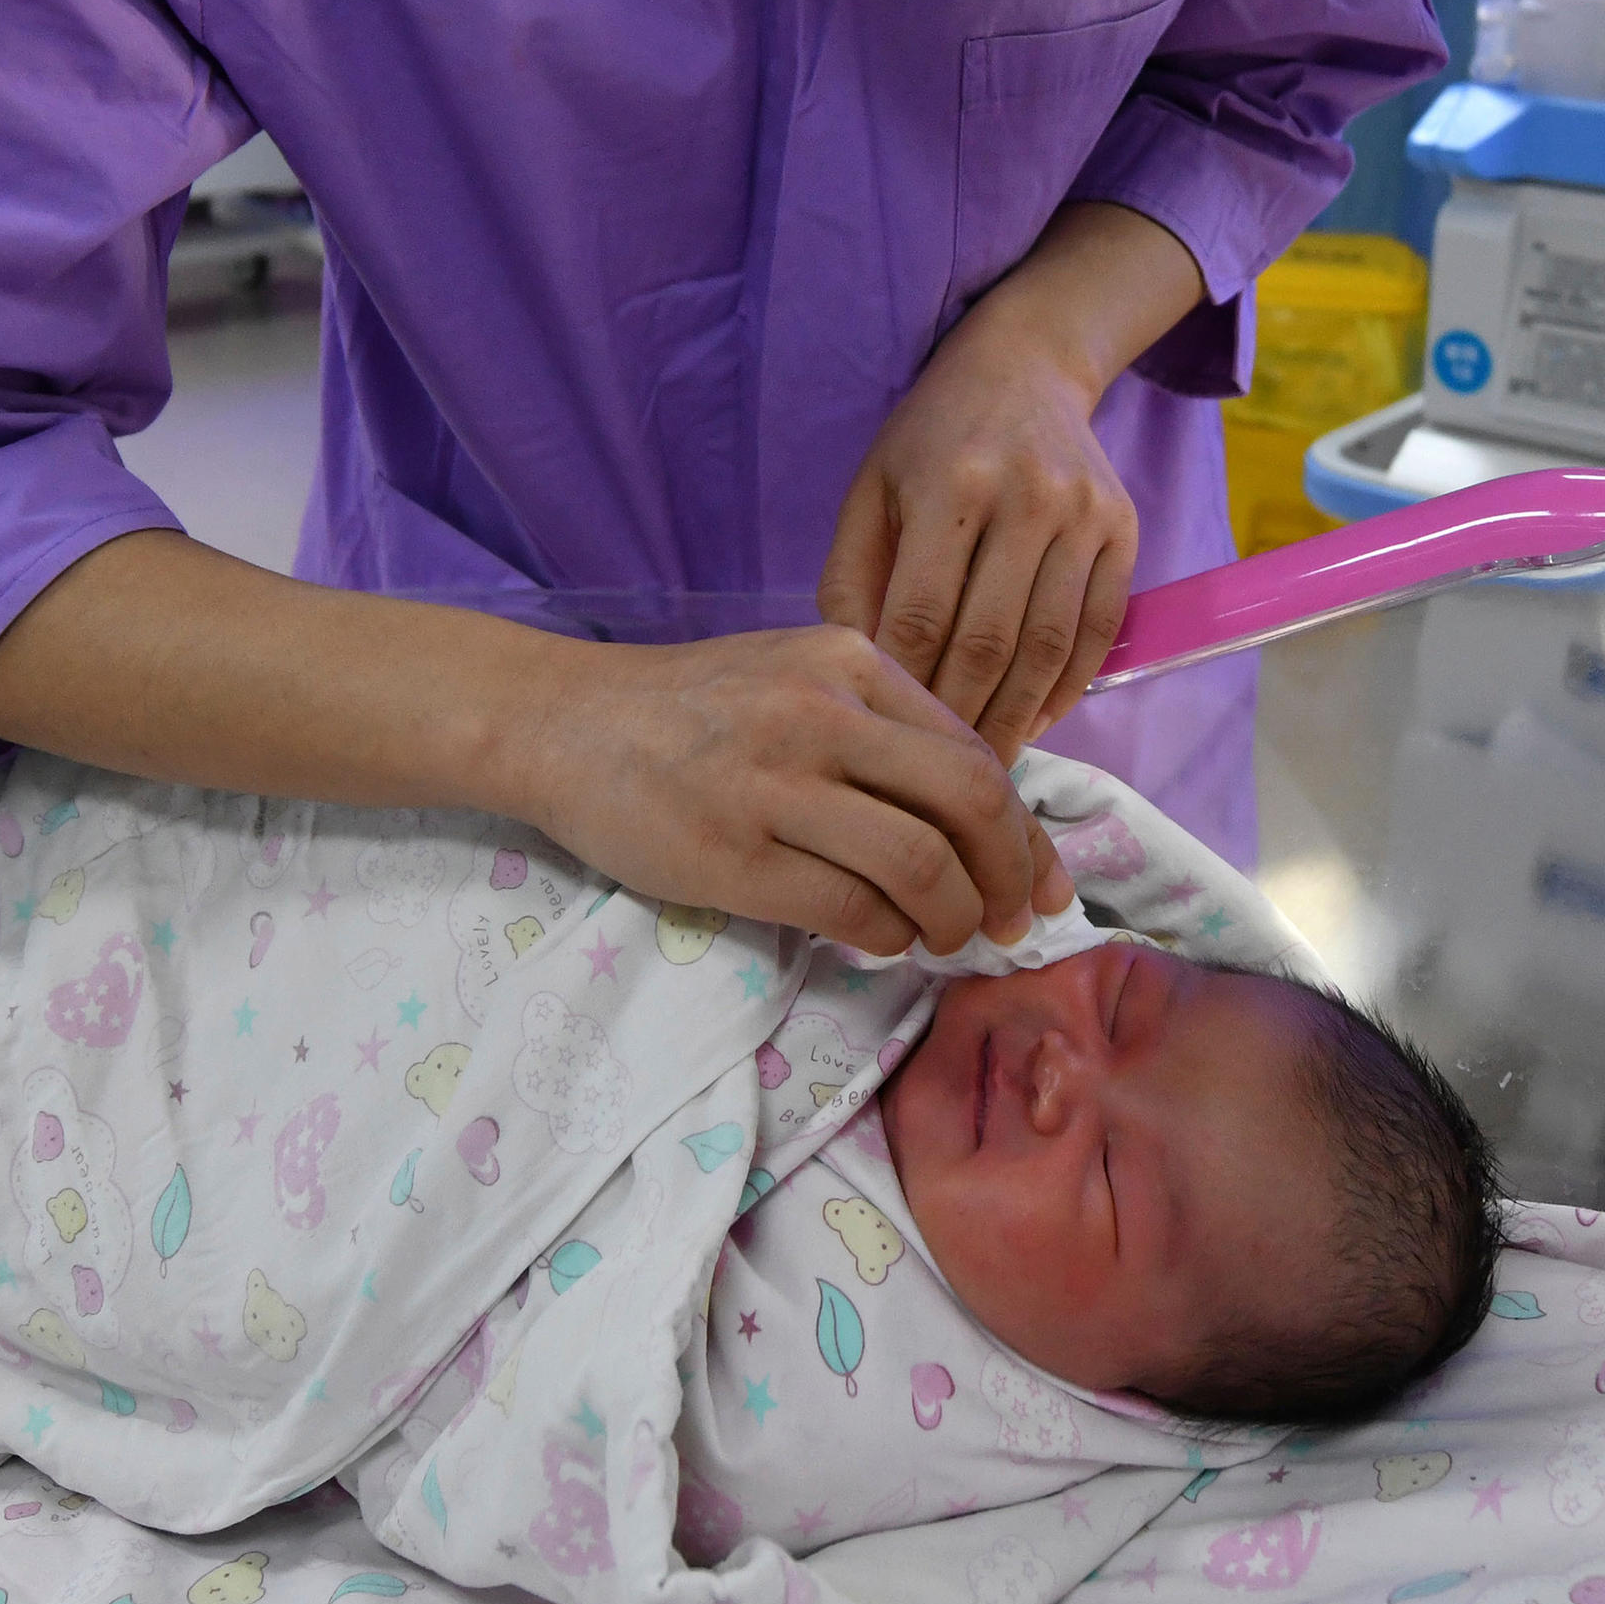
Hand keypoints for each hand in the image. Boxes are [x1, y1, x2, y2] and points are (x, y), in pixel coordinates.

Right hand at [495, 625, 1070, 957]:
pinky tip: (881, 940)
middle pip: (968, 803)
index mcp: (851, 663)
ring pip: (920, 865)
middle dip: (1009, 877)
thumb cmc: (690, 710)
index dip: (1023, 830)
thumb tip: (982, 821)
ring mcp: (776, 785)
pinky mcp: (735, 855)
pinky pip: (851, 910)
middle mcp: (823, 713)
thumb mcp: (796, 678)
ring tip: (944, 938)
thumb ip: (881, 729)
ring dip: (952, 919)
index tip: (1041, 883)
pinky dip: (886, 938)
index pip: (974, 752)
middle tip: (1011, 924)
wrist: (563, 724)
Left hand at [824, 304, 1146, 756]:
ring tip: (984, 764)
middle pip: (990, 641)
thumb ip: (853, 576)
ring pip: (1049, 646)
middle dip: (960, 720)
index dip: (906, 688)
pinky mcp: (1124, 530)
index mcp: (948, 484)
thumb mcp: (871, 488)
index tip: (887, 738)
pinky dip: (1068, 687)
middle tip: (934, 774)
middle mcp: (1025, 496)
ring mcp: (1083, 515)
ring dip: (1016, 717)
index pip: (924, 614)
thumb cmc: (931, 436)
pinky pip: (1099, 630)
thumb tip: (854, 673)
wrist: (1025, 365)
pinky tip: (1034, 719)